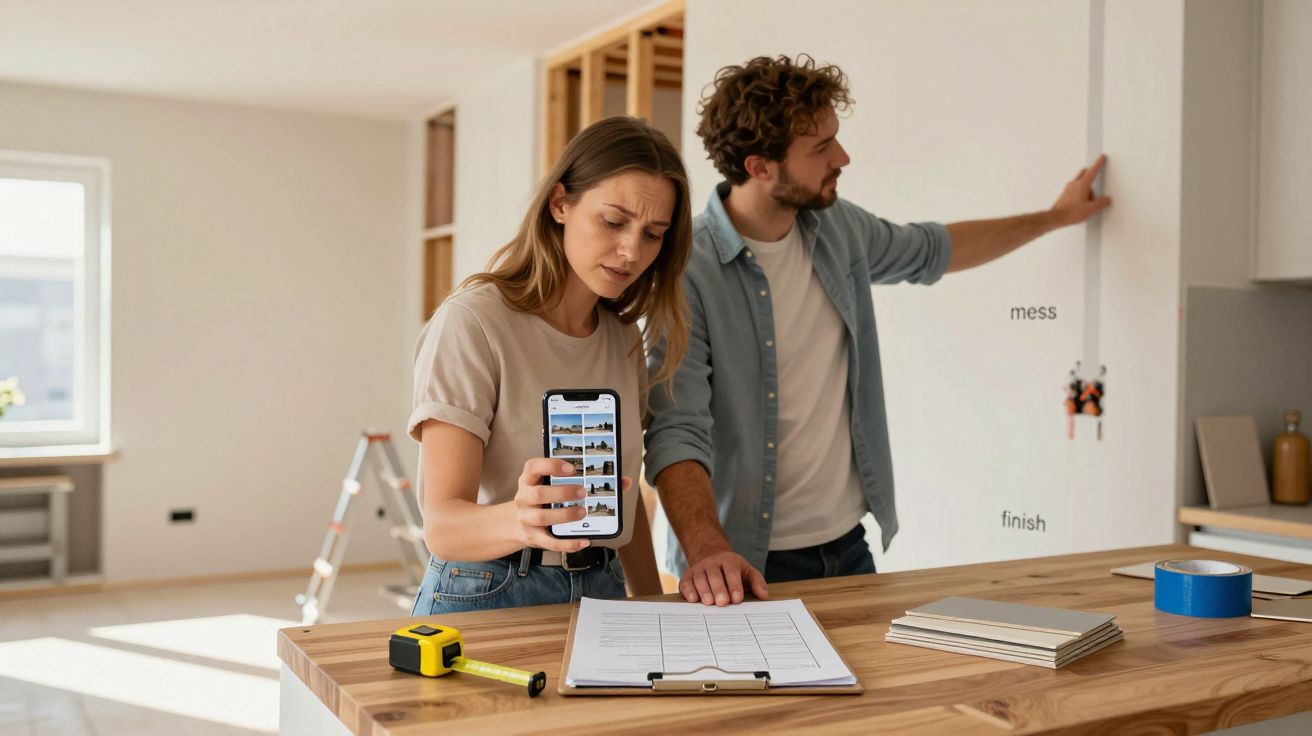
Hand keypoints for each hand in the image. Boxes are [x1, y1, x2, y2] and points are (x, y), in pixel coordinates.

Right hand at [511, 459, 633, 552]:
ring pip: (542, 518)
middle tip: (583, 491)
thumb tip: (624, 482)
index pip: (533, 466)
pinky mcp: (533, 537)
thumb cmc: (544, 499)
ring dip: (564, 515)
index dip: (551, 465)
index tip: (572, 467)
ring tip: (583, 513)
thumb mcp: (554, 485)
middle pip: (538, 494)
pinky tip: (584, 541)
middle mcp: (524, 497)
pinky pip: (549, 542)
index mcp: (529, 479)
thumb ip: (587, 480)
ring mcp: (526, 518)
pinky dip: (568, 544)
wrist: (516, 524)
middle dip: (561, 492)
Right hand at [679, 548, 768, 606]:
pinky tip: (692, 599)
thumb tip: (764, 596)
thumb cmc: (731, 568)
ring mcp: (698, 568)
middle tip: (722, 602)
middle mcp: (712, 562)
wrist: (709, 553)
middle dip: (718, 589)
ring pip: (699, 578)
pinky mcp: (688, 575)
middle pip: (714, 575)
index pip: (731, 571)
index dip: (734, 585)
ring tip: (709, 603)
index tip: (737, 599)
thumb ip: (757, 582)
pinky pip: (686, 582)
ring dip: (703, 590)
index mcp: (728, 560)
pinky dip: (688, 590)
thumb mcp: (746, 570)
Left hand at [1050, 154, 1112, 227]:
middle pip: (1084, 174)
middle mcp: (1074, 184)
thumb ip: (1101, 203)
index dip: (1098, 164)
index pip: (1092, 171)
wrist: (1056, 218)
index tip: (1101, 157)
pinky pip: (1075, 190)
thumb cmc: (1071, 213)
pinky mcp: (1064, 194)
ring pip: (1080, 182)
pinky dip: (1080, 194)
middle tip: (1096, 184)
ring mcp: (1068, 189)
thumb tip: (1106, 200)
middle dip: (1091, 176)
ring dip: (1086, 188)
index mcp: (1082, 185)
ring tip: (1087, 203)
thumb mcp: (1091, 209)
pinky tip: (1080, 205)